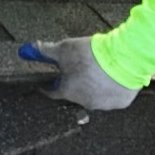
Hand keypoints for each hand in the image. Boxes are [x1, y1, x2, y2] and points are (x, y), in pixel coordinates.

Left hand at [22, 38, 139, 110]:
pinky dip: (110, 88)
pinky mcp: (122, 102)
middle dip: (74, 82)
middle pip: (75, 93)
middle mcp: (85, 103)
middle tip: (78, 69)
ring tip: (96, 71)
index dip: (50, 84)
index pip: (53, 92)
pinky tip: (111, 77)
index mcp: (69, 93)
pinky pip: (112, 96)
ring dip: (92, 87)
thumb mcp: (64, 49)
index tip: (49, 81)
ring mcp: (105, 105)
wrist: (127, 57)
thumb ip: (45, 51)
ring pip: (94, 96)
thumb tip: (27, 49)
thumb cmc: (93, 55)